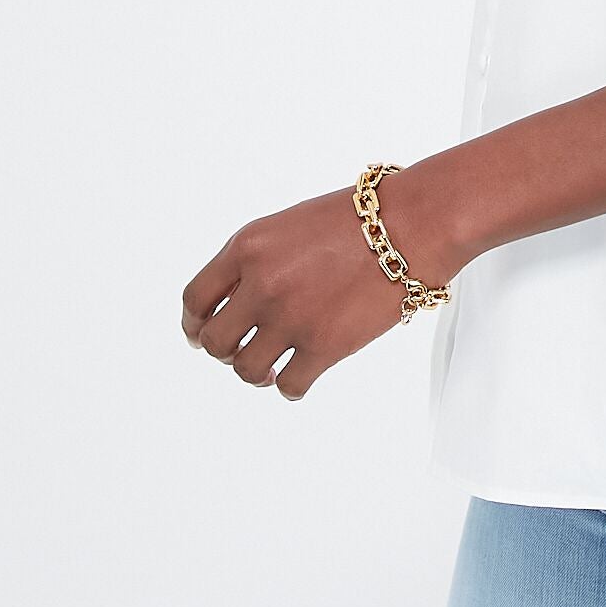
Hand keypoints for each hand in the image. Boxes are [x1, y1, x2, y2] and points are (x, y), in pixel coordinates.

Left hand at [179, 167, 464, 401]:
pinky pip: (289, 385)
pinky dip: (290, 387)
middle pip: (215, 340)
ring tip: (273, 367)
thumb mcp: (288, 225)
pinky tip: (299, 377)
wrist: (411, 226)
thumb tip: (236, 303)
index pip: (196, 298)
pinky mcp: (324, 346)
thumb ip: (255, 261)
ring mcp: (291, 318)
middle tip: (242, 351)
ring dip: (256, 373)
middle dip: (225, 351)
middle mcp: (261, 285)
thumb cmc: (359, 220)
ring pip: (247, 370)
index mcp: (247, 248)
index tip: (199, 334)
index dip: (194, 323)